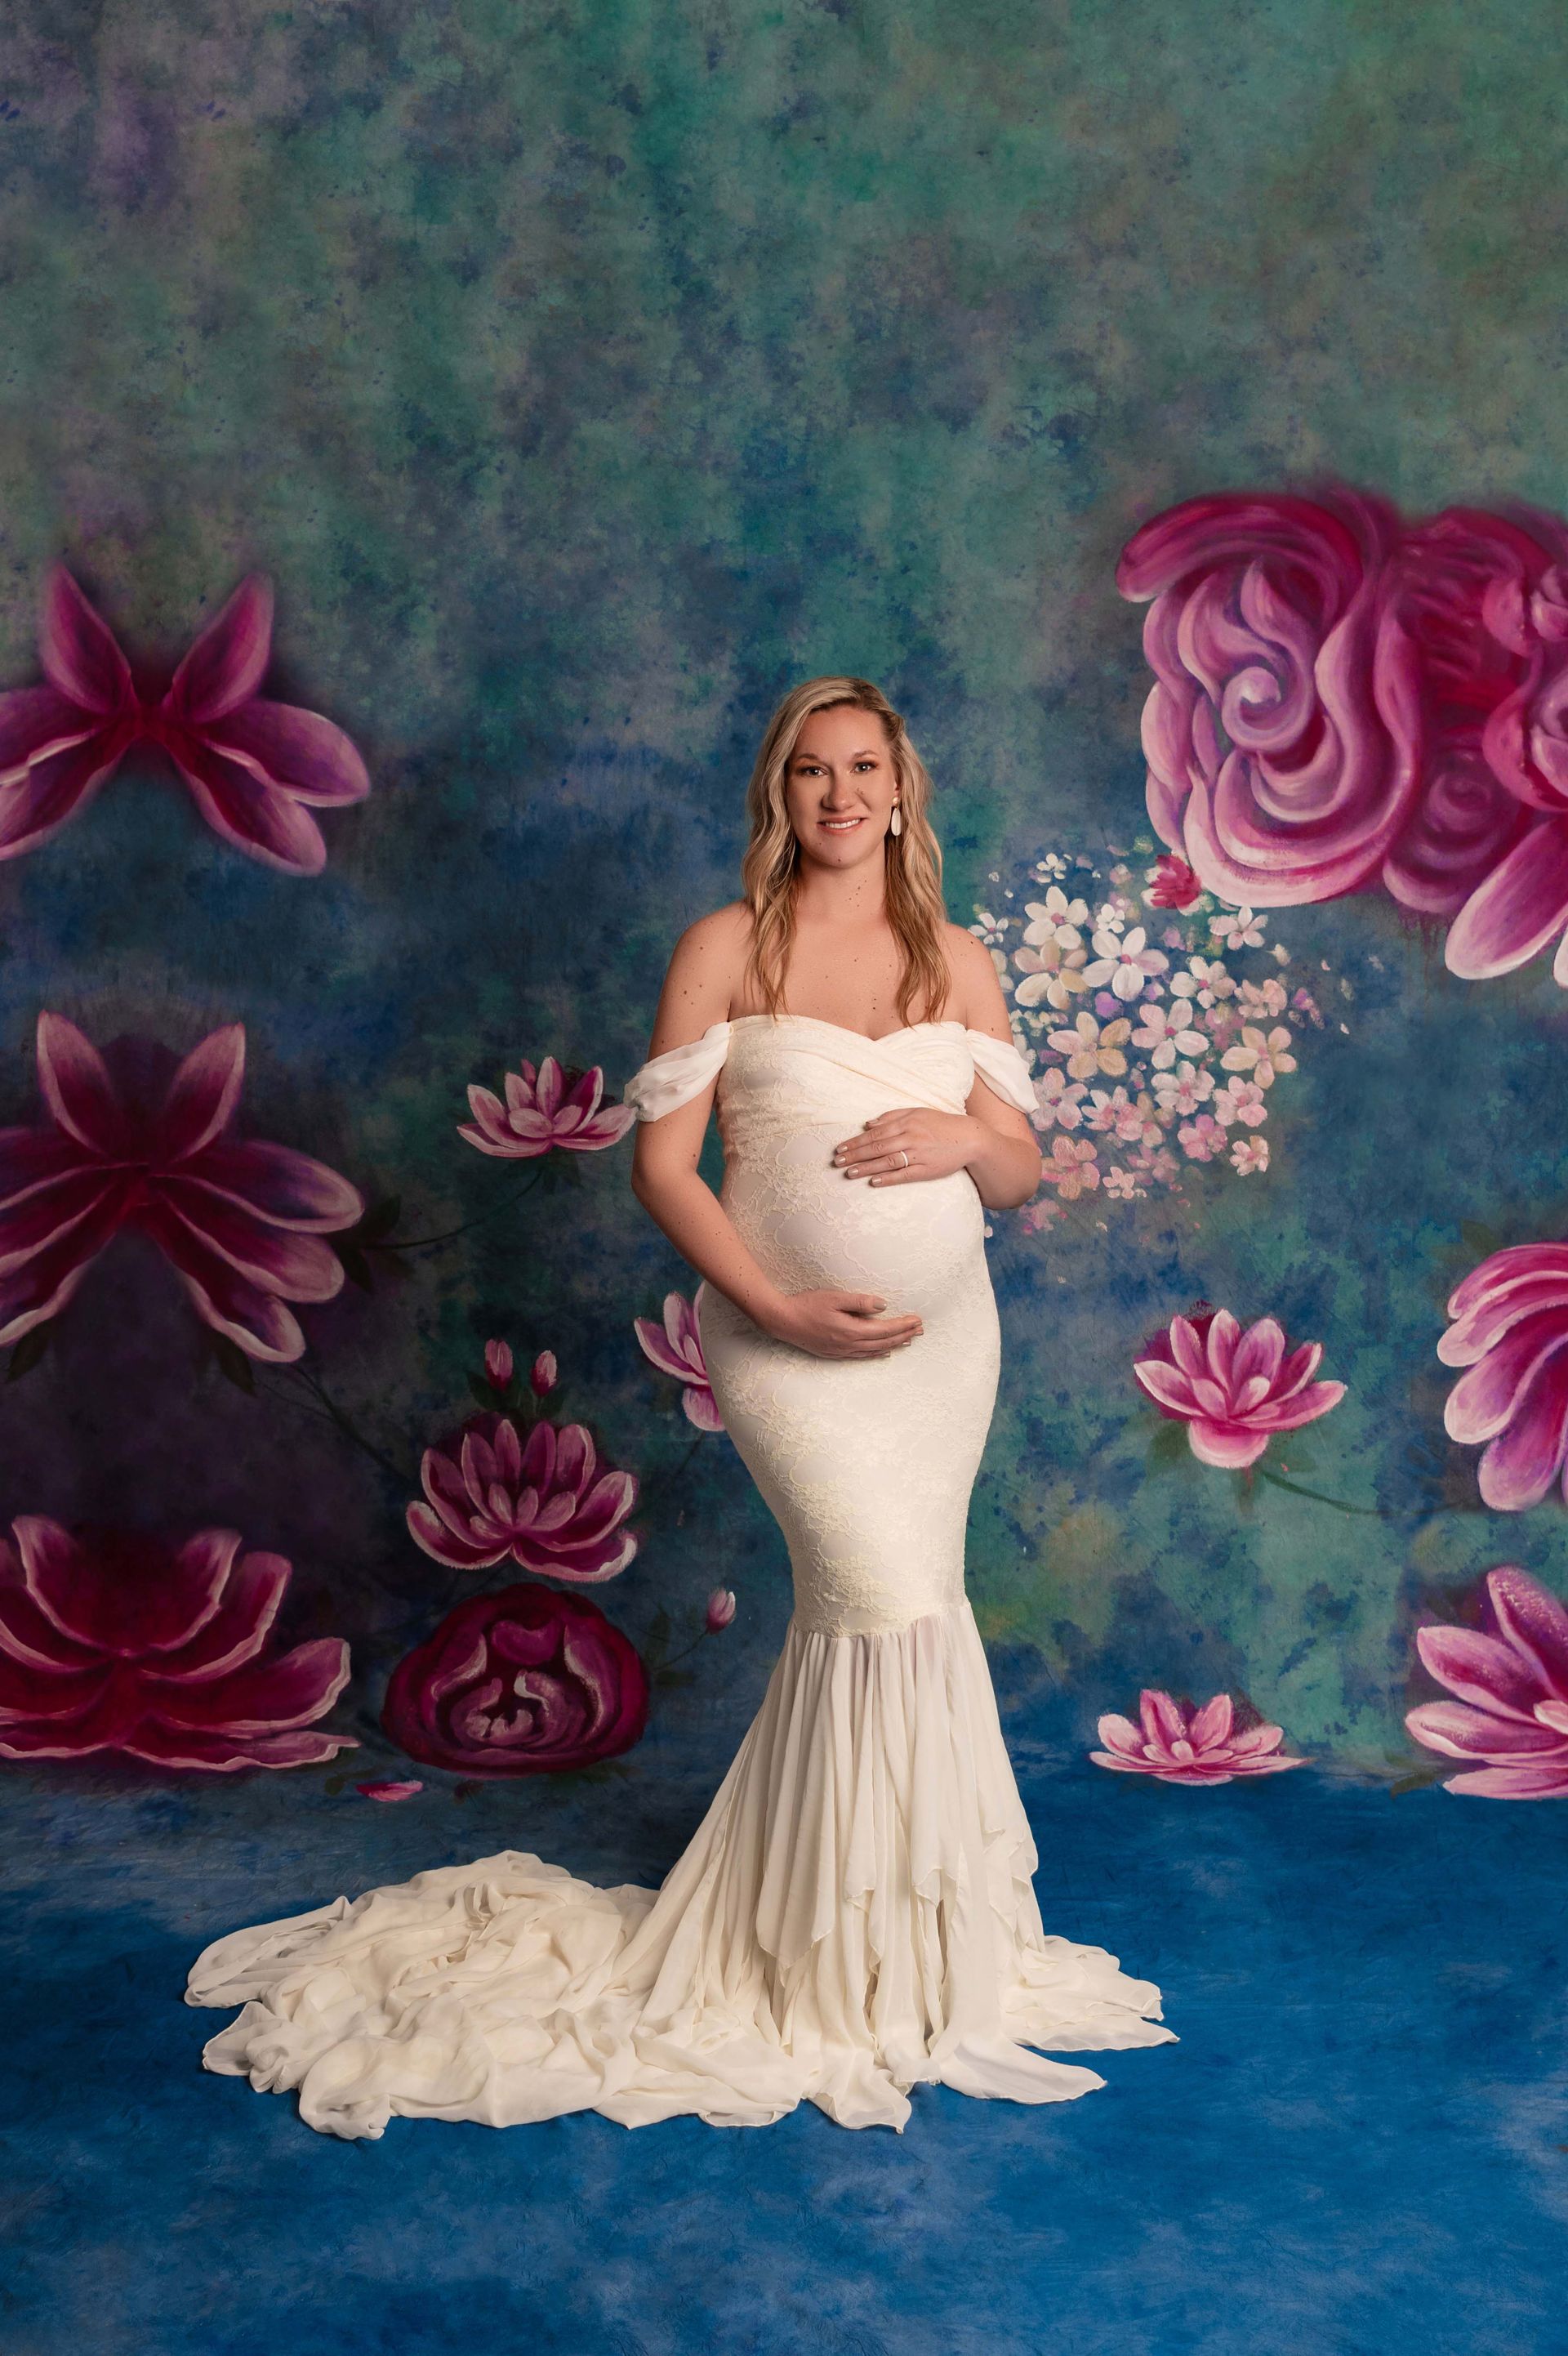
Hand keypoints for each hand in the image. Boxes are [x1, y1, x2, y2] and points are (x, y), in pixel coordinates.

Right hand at [763, 1287, 923, 1359]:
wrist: (782, 1320)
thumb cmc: (806, 1305)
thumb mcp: (834, 1297)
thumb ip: (860, 1302)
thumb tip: (883, 1306)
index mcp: (851, 1330)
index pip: (885, 1329)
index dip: (903, 1325)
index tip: (917, 1320)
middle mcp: (849, 1345)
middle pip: (884, 1342)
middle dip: (904, 1335)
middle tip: (920, 1330)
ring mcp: (842, 1351)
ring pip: (875, 1351)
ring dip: (894, 1345)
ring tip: (909, 1340)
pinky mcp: (834, 1353)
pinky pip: (862, 1356)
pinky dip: (877, 1353)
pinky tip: (884, 1352)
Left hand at [831, 1108, 979, 1185]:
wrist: (969, 1138)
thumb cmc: (940, 1124)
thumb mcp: (917, 1112)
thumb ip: (892, 1116)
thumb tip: (867, 1124)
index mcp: (907, 1122)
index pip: (875, 1133)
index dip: (856, 1142)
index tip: (840, 1148)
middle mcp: (911, 1137)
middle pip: (877, 1147)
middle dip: (855, 1155)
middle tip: (837, 1162)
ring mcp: (919, 1155)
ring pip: (887, 1161)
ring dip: (867, 1167)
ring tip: (850, 1173)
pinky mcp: (927, 1170)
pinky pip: (904, 1175)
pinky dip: (888, 1178)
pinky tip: (873, 1181)